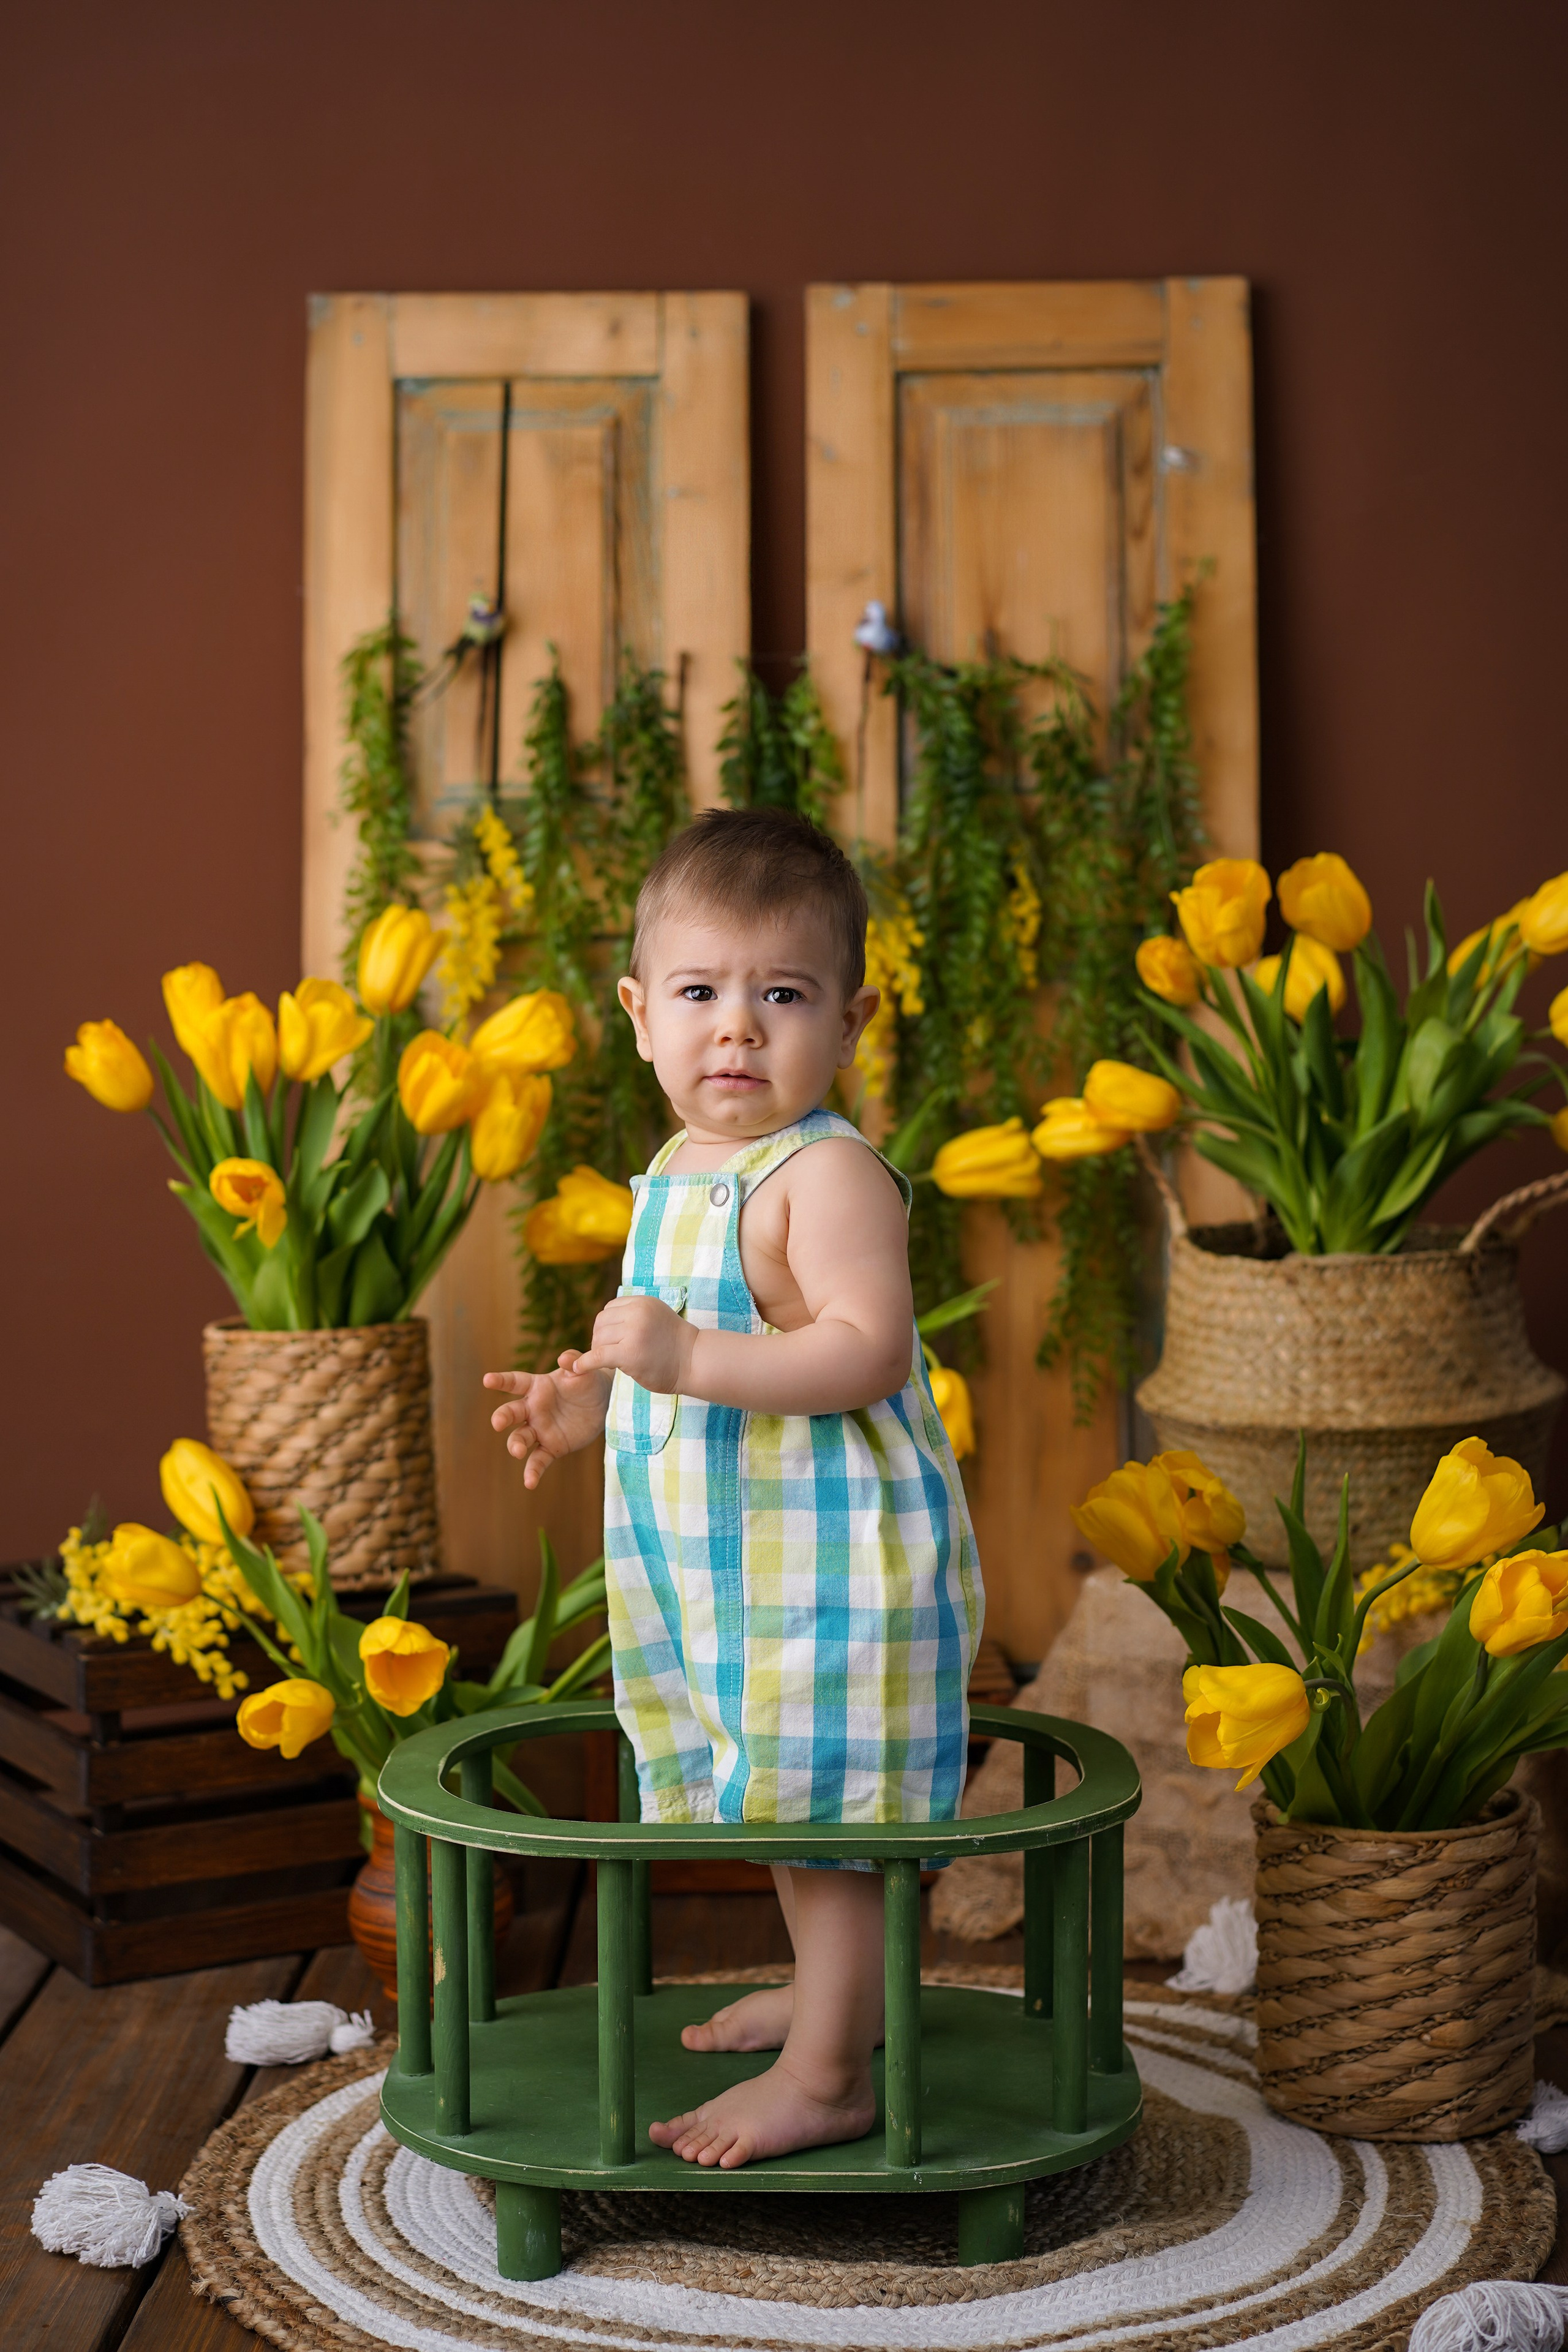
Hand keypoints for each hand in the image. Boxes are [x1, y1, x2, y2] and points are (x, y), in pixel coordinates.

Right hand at [483, 1353, 609, 1488]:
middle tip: (498, 1422)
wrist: (604, 1404)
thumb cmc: (588, 1382)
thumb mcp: (583, 1371)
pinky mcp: (551, 1448)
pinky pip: (538, 1461)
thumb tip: (564, 1357)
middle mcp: (533, 1409)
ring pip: (520, 1438)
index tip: (487, 1380)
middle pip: (511, 1413)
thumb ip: (574, 1362)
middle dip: (502, 1417)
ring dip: (516, 1445)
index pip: (515, 1382)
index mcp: (537, 1387)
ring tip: (518, 1451)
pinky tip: (529, 1483)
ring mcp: (540, 1430)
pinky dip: (532, 1472)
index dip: (501, 1380)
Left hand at [576, 1295, 692, 1395]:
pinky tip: (579, 1369)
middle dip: (601, 1340)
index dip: (607, 1326)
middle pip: (600, 1323)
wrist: (695, 1361)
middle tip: (612, 1354)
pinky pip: (598, 1356)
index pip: (609, 1309)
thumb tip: (601, 1324)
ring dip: (600, 1352)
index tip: (614, 1341)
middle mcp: (637, 1312)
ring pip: (598, 1339)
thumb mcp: (654, 1317)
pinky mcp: (630, 1353)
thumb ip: (632, 1315)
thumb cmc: (674, 1344)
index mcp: (642, 1302)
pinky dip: (585, 1363)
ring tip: (615, 1361)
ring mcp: (633, 1332)